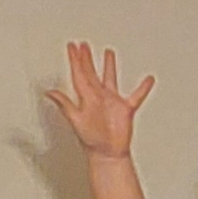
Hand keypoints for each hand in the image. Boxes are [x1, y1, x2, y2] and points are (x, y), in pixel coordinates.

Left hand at [39, 40, 138, 161]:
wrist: (107, 154)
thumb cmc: (91, 140)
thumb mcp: (75, 120)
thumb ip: (64, 104)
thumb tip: (49, 92)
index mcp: (86, 97)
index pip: (79, 74)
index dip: (75, 60)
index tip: (72, 46)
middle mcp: (98, 97)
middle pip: (91, 73)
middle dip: (86, 58)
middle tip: (83, 45)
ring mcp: (112, 102)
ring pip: (110, 79)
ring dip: (109, 66)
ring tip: (109, 52)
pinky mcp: (126, 109)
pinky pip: (136, 96)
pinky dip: (143, 88)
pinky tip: (148, 79)